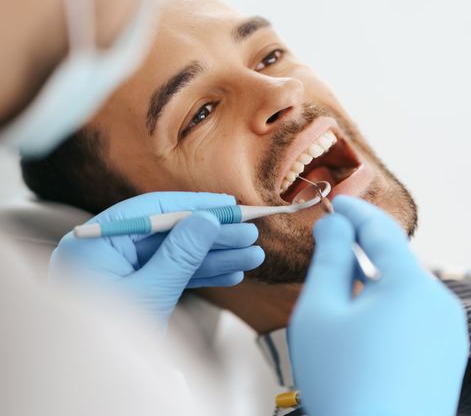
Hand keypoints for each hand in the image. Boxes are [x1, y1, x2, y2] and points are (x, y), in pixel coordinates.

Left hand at [50, 192, 263, 330]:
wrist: (97, 387)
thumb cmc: (107, 343)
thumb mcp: (150, 293)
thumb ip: (180, 254)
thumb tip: (208, 219)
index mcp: (95, 243)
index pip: (152, 210)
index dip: (195, 206)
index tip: (229, 207)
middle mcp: (107, 251)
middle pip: (169, 233)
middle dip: (212, 237)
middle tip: (249, 234)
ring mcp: (122, 272)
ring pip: (176, 256)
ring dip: (215, 258)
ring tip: (251, 257)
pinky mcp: (137, 290)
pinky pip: (172, 276)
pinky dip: (201, 276)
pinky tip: (231, 275)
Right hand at [289, 196, 468, 415]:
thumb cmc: (343, 382)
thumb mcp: (321, 312)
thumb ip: (328, 258)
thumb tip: (335, 225)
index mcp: (412, 285)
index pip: (380, 230)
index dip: (354, 211)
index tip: (335, 201)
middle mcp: (441, 302)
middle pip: (394, 261)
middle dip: (360, 254)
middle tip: (327, 256)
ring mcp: (450, 331)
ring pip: (405, 290)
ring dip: (373, 286)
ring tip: (342, 310)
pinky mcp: (449, 355)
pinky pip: (416, 317)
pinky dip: (389, 311)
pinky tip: (365, 335)